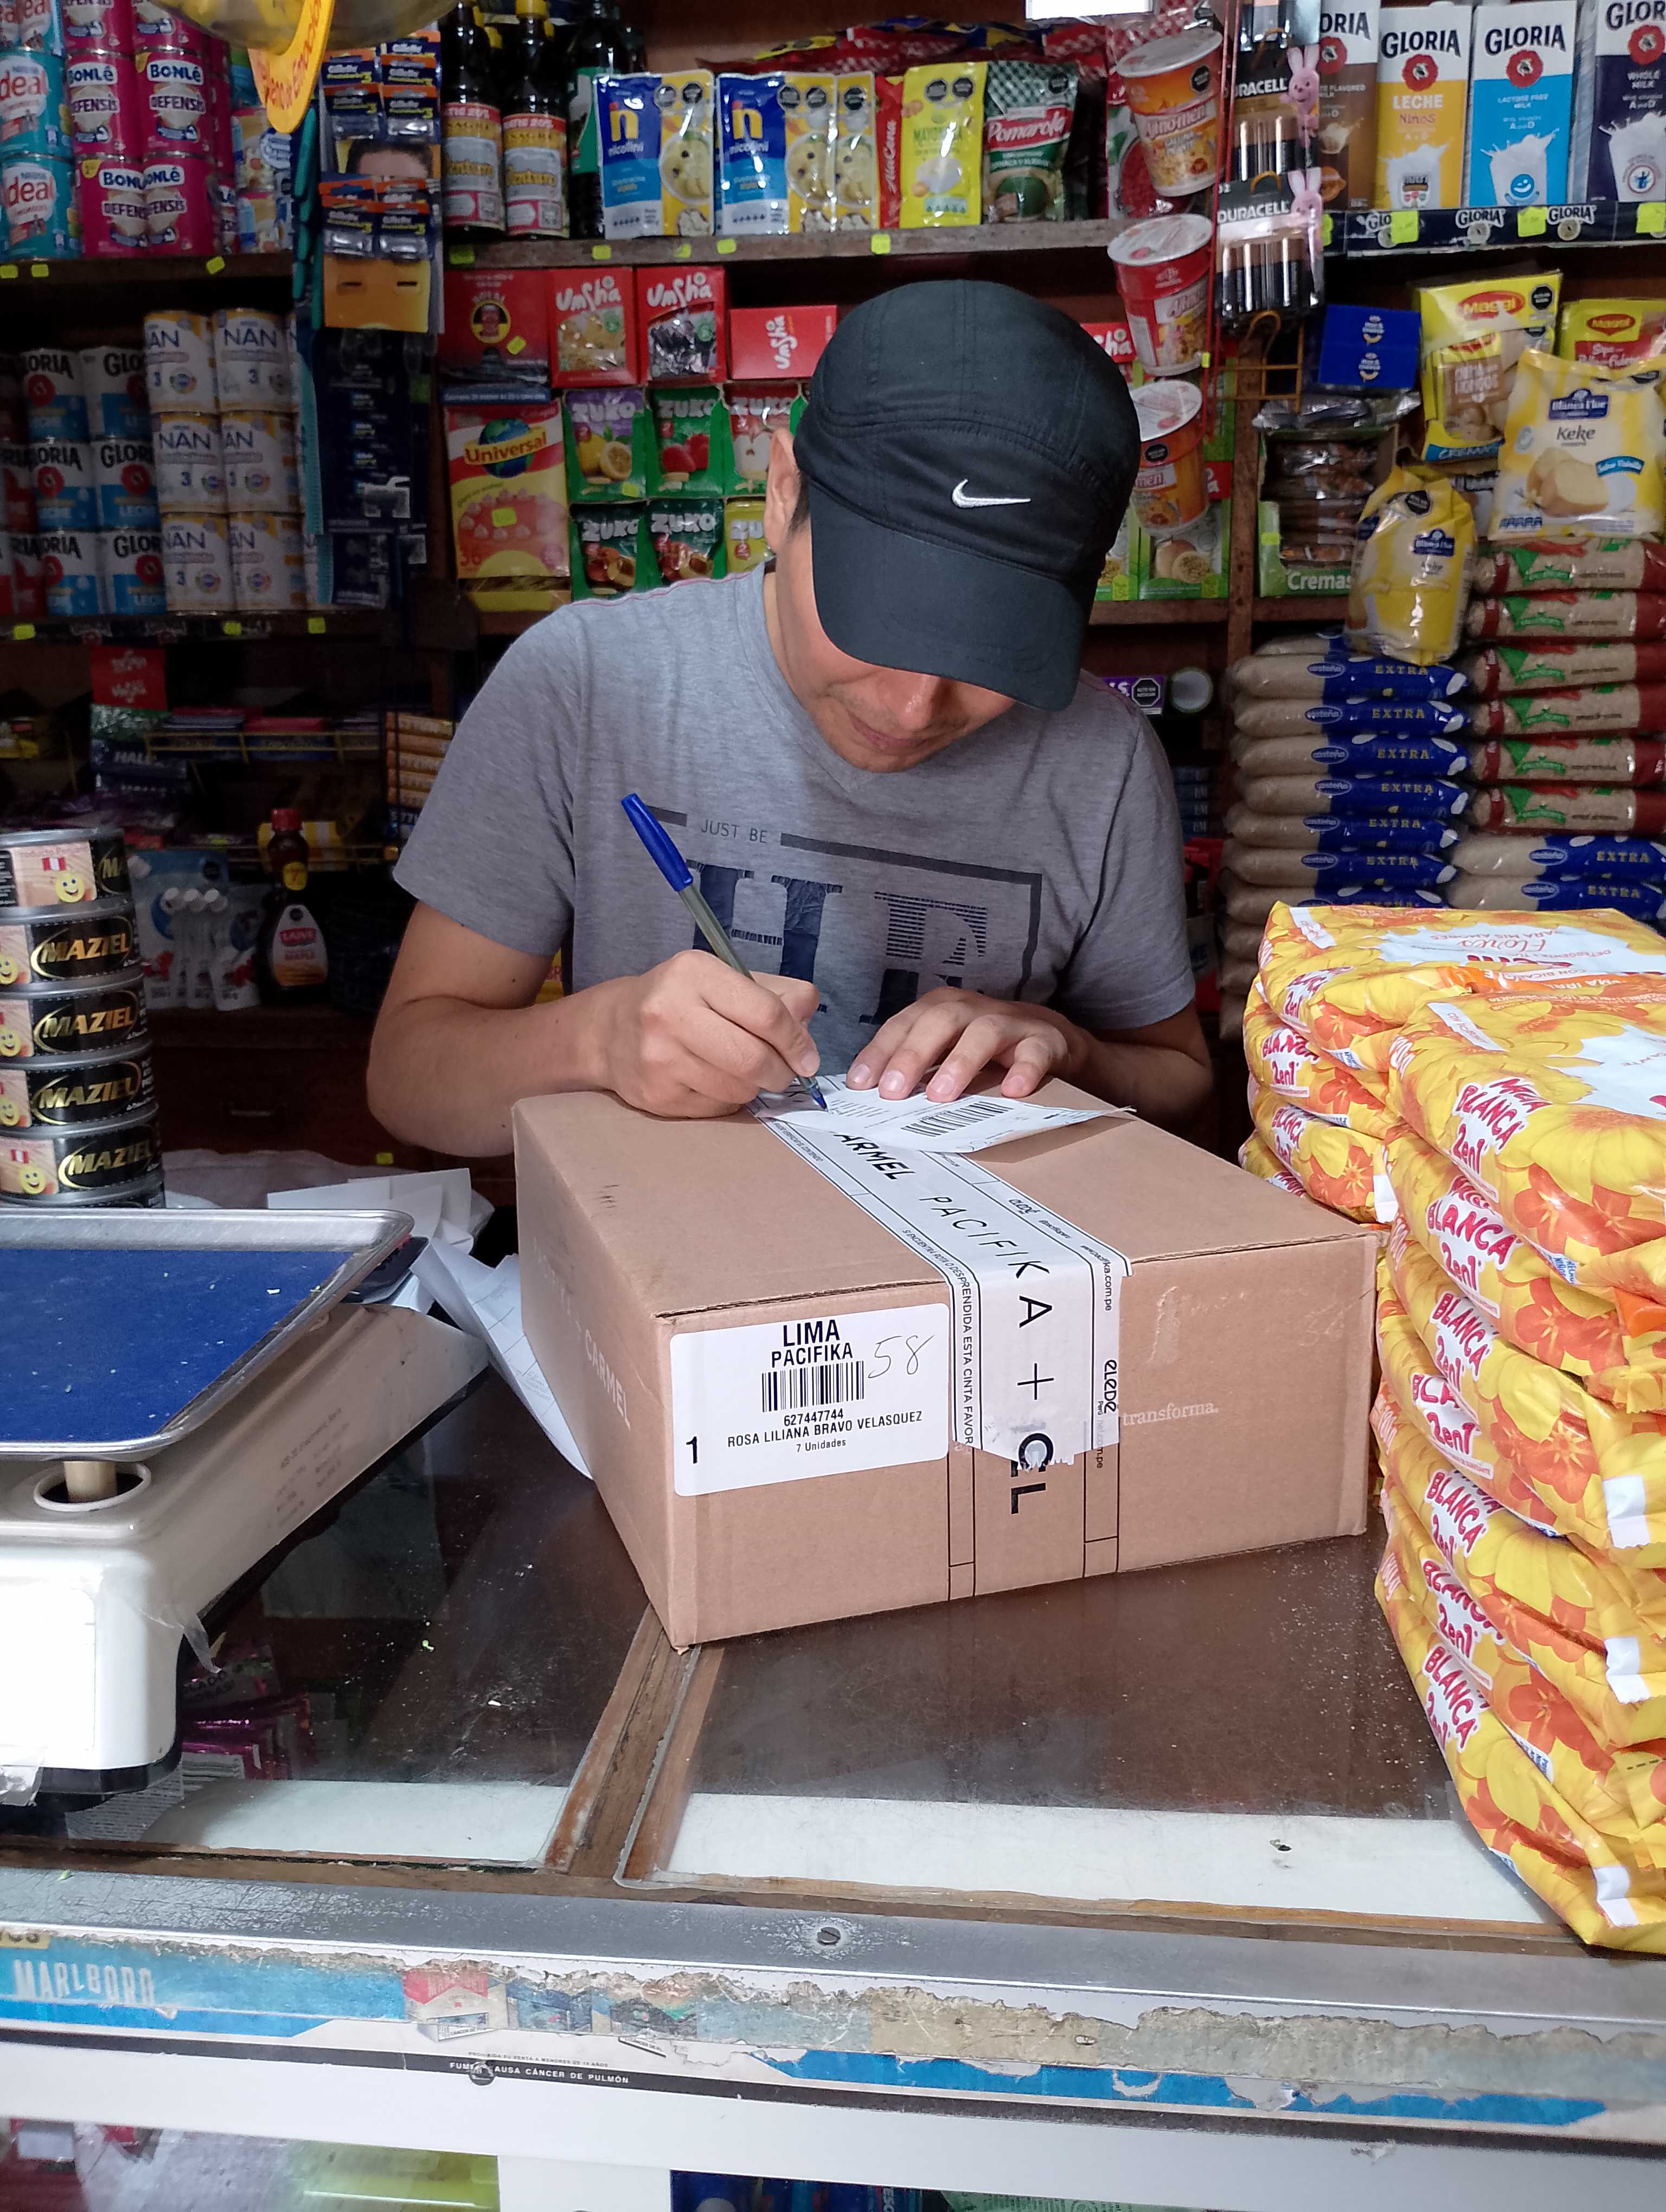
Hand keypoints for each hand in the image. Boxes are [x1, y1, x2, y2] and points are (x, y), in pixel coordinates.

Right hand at [593, 951, 819, 1117]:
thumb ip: (775, 994)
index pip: (766, 1013)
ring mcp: (659, 1058)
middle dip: (781, 1072)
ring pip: (739, 1088)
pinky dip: (728, 1098)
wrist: (611, 1030)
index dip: (796, 1041)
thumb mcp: (724, 979)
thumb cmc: (680, 1001)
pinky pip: (718, 1107)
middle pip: (753, 1058)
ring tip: (740, 1070)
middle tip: (783, 1072)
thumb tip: (807, 1026)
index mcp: (695, 974)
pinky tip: (712, 1080)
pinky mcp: (656, 1095)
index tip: (807, 1058)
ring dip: (753, 1085)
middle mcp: (670, 1013)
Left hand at [847, 988, 1078, 1103]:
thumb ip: (916, 1067)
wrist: (1052, 1041)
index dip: (879, 1052)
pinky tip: (1012, 1092)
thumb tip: (870, 1095)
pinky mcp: (1044, 1042)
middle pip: (939, 1021)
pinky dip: (1024, 1071)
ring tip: (940, 1096)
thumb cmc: (986, 1050)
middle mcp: (973, 1009)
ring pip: (984, 1033)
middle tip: (892, 1092)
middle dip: (912, 1055)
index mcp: (942, 1008)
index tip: (859, 1084)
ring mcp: (1011, 1023)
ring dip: (960, 1063)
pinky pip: (1035, 1053)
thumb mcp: (947, 1050)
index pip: (904, 1025)